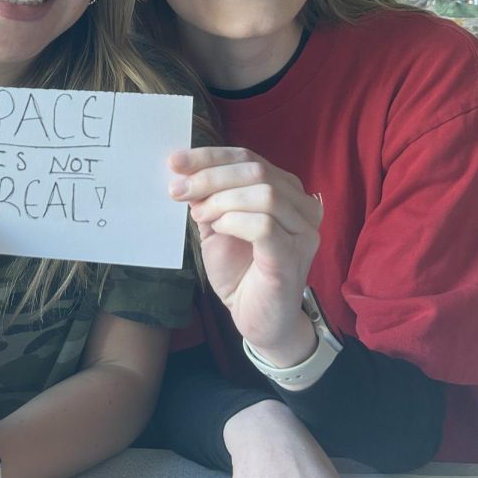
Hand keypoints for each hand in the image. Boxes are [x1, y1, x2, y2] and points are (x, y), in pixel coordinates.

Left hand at [169, 147, 320, 365]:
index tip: (175, 162)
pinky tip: (218, 229)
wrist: (259, 321)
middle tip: (178, 190)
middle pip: (256, 171)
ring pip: (263, 194)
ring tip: (199, 215)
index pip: (249, 159)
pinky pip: (264, 225)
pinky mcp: (292, 256)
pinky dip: (234, 221)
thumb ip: (209, 200)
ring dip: (221, 200)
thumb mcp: (219, 227)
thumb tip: (185, 174)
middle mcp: (302, 207)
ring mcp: (302, 231)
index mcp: (286, 192)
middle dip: (210, 176)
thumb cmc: (242, 273)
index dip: (210, 156)